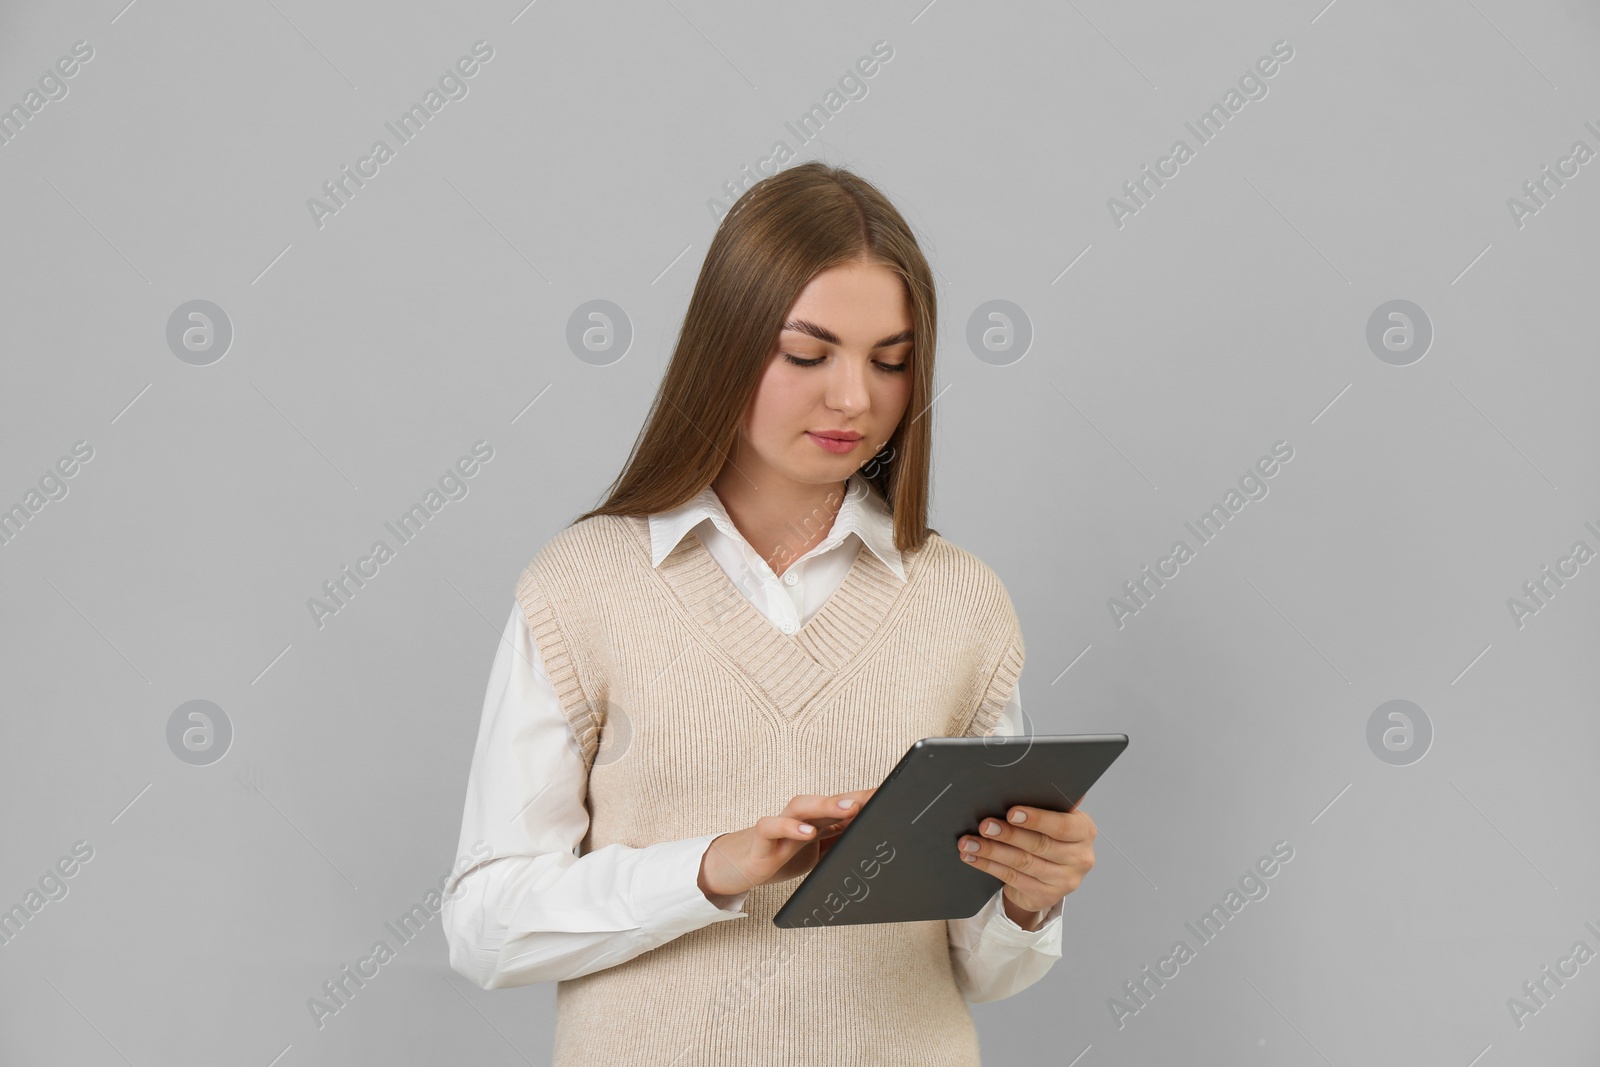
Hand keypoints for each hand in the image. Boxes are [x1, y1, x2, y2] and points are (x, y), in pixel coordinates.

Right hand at [698, 788, 877, 899]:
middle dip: (853, 797)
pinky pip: (773, 825)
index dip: (867, 799)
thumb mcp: (821, 854)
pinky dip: (790, 826)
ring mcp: (782, 822)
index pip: (845, 805)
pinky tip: (806, 832)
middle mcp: (802, 816)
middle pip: (828, 800)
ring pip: (802, 805)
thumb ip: (841, 844)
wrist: (746, 865)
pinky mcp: (763, 836)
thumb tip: (873, 841)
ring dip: (826, 804)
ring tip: (848, 808)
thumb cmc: (786, 855)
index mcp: (819, 820)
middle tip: (875, 798)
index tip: (893, 795)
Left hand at [956, 805, 1096, 928]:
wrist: (1047, 876)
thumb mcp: (1052, 820)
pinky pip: (1013, 878)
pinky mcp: (1046, 895)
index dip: (1037, 819)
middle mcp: (1080, 857)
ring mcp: (1065, 880)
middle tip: (984, 825)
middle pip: (1040, 845)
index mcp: (1084, 831)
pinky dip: (989, 866)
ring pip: (1022, 862)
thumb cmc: (1047, 837)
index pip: (1063, 825)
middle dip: (1008, 834)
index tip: (1012, 813)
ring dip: (992, 851)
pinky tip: (973, 857)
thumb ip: (1046, 804)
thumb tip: (1031, 779)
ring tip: (969, 843)